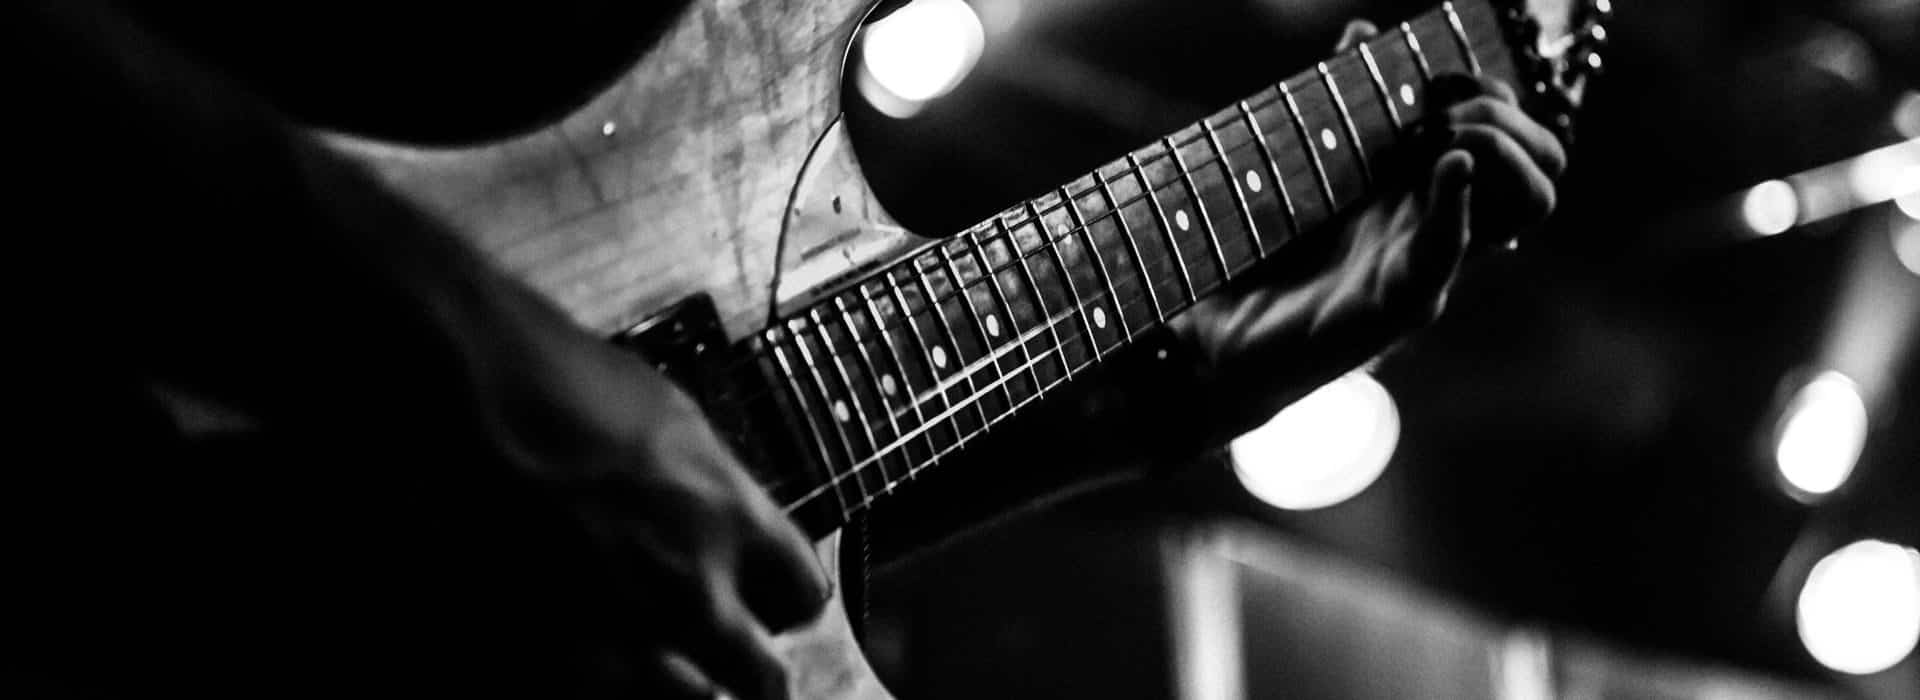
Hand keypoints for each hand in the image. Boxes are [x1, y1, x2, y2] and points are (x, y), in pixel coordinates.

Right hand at [473, 292, 829, 699]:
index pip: (801, 596)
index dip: (778, 601)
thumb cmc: (545, 375)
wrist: (443, 384)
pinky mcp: (538, 662)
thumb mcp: (666, 415)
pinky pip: (597, 697)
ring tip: (654, 665)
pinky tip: (579, 658)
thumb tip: (728, 519)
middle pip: (760, 680)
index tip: (762, 600)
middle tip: (723, 656)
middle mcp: (685, 592)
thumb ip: (714, 488)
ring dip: (677, 685)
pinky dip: (599, 683)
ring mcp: (610, 639)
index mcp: (727, 519)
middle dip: (746, 668)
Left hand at [1166, 20, 1565, 439]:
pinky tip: (1451, 165)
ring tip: (1434, 142)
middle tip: (1432, 114)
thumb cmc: (1256, 260)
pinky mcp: (1398, 306)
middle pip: (1546, 161)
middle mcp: (1442, 228)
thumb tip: (1360, 31)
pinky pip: (1452, 252)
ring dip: (1497, 149)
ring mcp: (1430, 268)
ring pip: (1532, 203)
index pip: (1517, 132)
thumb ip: (1334, 103)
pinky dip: (1460, 204)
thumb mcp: (1297, 168)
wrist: (1214, 346)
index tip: (1429, 81)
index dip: (1488, 91)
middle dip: (1504, 113)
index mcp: (1425, 194)